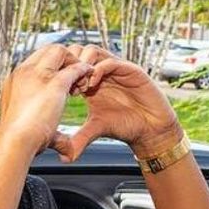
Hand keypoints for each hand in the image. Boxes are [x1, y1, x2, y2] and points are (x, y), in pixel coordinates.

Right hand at [0, 44, 93, 155]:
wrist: (14, 141)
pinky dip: (84, 71)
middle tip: (73, 82)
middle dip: (64, 60)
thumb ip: (51, 133)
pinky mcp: (54, 83)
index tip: (62, 83)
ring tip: (80, 84)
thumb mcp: (30, 128)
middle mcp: (24, 72)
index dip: (52, 67)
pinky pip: (75, 68)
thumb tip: (66, 150)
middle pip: (48, 49)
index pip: (36, 60)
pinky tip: (89, 82)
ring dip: (74, 63)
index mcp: (14, 80)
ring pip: (61, 51)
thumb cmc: (18, 141)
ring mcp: (38, 75)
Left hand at [59, 45, 181, 161]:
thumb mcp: (96, 129)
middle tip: (69, 87)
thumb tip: (64, 157)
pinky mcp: (130, 70)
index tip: (58, 91)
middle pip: (78, 51)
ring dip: (82, 66)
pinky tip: (92, 85)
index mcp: (90, 81)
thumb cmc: (125, 126)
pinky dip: (98, 69)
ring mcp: (115, 68)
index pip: (70, 64)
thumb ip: (79, 138)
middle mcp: (102, 71)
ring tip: (80, 86)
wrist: (150, 130)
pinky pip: (110, 61)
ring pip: (92, 51)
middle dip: (70, 66)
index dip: (62, 74)